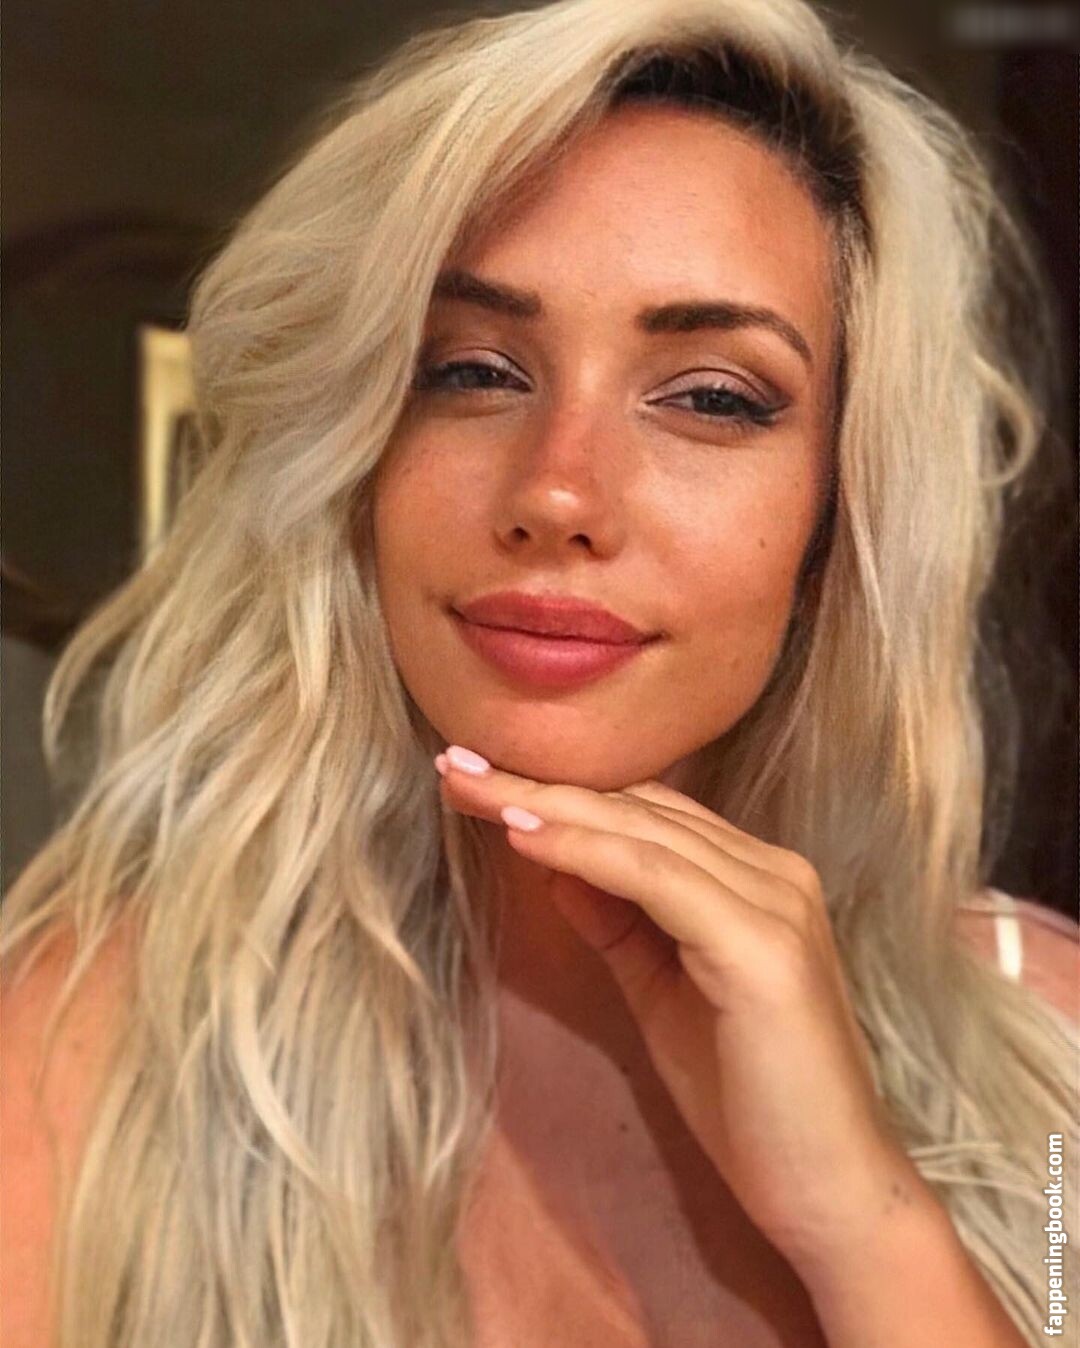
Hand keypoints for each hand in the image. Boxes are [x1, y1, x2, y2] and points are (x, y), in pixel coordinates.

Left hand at [435, 744, 931, 1276]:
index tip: (481, 778)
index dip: (564, 791)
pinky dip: (585, 850)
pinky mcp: (762, 945)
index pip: (647, 814)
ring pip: (642, 833)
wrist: (830, 1194)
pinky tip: (522, 834)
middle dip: (540, 784)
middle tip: (456, 766)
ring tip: (470, 785)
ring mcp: (775, 902)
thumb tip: (550, 861)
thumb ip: (618, 923)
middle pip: (639, 809)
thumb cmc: (749, 1102)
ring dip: (548, 805)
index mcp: (758, 879)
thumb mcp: (662, 993)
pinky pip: (656, 878)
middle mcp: (775, 873)